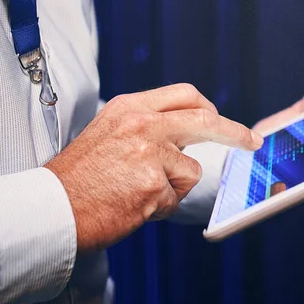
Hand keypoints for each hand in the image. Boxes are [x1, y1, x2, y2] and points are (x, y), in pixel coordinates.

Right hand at [45, 84, 262, 252]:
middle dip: (235, 132)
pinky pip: (174, 199)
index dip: (210, 108)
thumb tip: (188, 129)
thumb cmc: (81, 174)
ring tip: (138, 191)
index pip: (186, 95)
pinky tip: (132, 204)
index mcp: (133, 107)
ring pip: (190, 170)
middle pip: (206, 121)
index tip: (226, 120)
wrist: (51, 208)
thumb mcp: (111, 129)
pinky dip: (160, 207)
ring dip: (173, 186)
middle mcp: (144, 124)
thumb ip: (149, 124)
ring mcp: (150, 154)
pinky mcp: (153, 186)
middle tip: (252, 141)